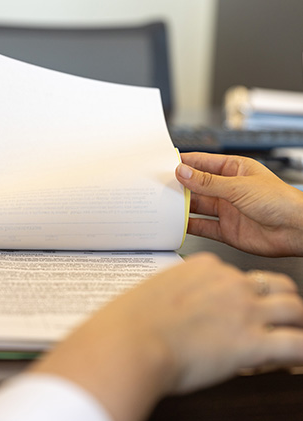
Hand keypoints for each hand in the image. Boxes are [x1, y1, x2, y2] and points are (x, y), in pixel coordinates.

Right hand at [31, 253, 302, 420]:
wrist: (129, 342)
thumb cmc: (131, 321)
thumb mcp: (151, 292)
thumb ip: (171, 294)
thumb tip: (174, 309)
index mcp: (204, 268)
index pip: (239, 276)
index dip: (243, 296)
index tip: (238, 312)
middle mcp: (229, 284)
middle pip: (275, 285)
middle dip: (280, 302)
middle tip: (276, 320)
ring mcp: (244, 310)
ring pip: (294, 309)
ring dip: (295, 325)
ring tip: (289, 339)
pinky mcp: (252, 342)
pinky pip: (297, 345)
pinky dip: (299, 356)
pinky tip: (290, 364)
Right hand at [175, 152, 302, 255]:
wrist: (296, 231)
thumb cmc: (280, 202)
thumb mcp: (238, 186)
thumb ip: (207, 182)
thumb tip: (183, 172)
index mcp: (234, 170)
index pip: (203, 163)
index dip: (184, 162)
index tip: (165, 163)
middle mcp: (228, 189)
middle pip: (197, 186)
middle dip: (179, 185)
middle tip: (160, 185)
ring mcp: (226, 210)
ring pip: (197, 206)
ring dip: (182, 206)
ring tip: (165, 204)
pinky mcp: (225, 230)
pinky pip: (202, 226)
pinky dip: (189, 226)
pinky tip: (178, 224)